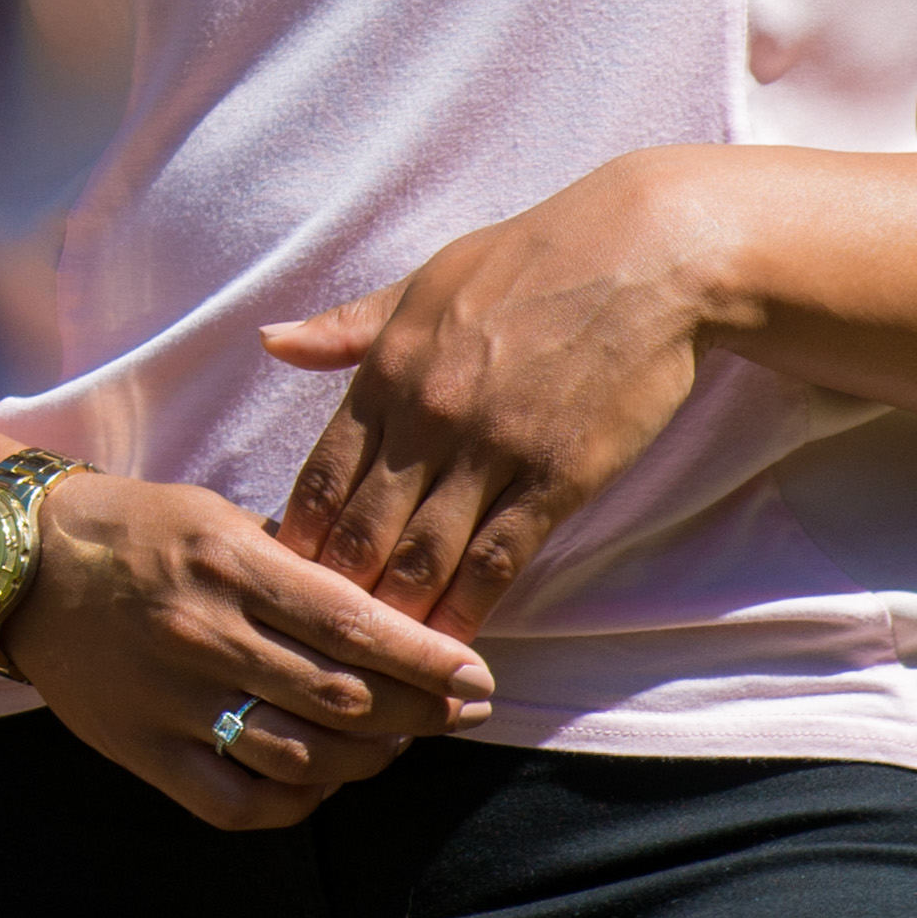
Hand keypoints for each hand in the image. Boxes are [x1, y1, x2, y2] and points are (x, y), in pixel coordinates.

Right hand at [11, 469, 497, 831]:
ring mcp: (170, 699)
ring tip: (396, 742)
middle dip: (421, 712)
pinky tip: (320, 783)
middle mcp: (203, 634)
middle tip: (461, 712)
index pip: (355, 625)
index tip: (475, 676)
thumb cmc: (135, 531)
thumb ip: (298, 568)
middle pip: (342, 697)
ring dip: (368, 759)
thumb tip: (391, 621)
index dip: (427, 660)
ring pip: (300, 756)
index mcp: (229, 564)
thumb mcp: (219, 519)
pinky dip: (294, 803)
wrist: (19, 565)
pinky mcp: (141, 748)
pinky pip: (234, 802)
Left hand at [264, 154, 726, 637]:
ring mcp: (493, 449)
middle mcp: (429, 416)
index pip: (320, 476)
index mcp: (387, 370)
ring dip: (394, 616)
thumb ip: (347, 328)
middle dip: (334, 591)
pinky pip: (499, 559)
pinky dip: (469, 609)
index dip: (297, 538)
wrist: (647, 255)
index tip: (281, 580)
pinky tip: (447, 644)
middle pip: (362, 529)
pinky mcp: (559, 476)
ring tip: (370, 661)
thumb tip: (269, 340)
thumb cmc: (530, 261)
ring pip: (424, 556)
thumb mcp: (425, 281)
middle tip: (315, 640)